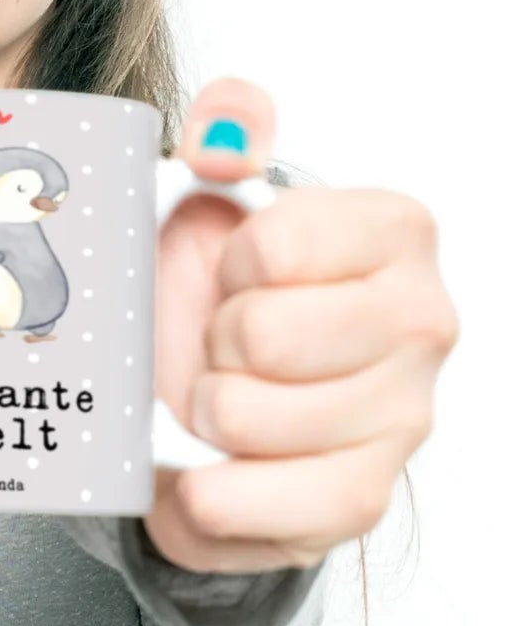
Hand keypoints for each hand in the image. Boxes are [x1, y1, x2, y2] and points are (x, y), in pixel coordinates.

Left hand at [145, 77, 456, 571]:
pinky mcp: (362, 499)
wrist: (210, 392)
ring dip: (202, 411)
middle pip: (262, 336)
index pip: (276, 246)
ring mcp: (402, 417)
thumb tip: (229, 120)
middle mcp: (422, 323)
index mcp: (395, 233)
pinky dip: (210, 494)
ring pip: (245, 418)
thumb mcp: (212, 194)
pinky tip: (208, 469)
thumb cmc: (220, 289)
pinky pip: (265, 504)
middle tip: (223, 343)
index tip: (236, 271)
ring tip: (217, 396)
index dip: (228, 263)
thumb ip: (227, 133)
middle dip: (212, 341)